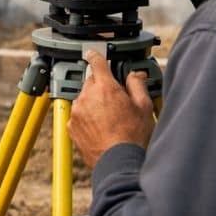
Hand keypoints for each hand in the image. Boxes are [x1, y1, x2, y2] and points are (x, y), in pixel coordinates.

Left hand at [68, 51, 153, 168]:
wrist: (117, 161)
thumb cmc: (132, 137)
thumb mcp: (143, 107)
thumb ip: (137, 85)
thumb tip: (135, 74)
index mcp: (105, 87)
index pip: (96, 62)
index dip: (96, 55)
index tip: (93, 53)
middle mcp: (87, 96)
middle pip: (91, 81)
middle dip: (101, 86)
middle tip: (115, 99)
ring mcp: (77, 111)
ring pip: (83, 98)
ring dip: (93, 102)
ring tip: (109, 117)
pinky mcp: (72, 125)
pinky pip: (78, 114)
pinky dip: (86, 116)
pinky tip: (100, 127)